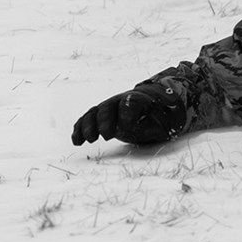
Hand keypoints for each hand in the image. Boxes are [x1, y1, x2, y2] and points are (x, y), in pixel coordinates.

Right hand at [71, 84, 185, 145]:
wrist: (153, 107)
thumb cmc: (161, 116)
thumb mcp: (165, 121)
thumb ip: (158, 124)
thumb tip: (149, 128)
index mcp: (140, 99)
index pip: (130, 102)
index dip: (126, 114)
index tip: (126, 128)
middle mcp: (121, 100)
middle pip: (108, 106)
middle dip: (105, 120)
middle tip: (105, 136)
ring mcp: (109, 107)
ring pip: (94, 112)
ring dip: (88, 125)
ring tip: (88, 140)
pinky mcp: (101, 117)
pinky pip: (87, 119)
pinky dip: (80, 129)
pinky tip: (77, 141)